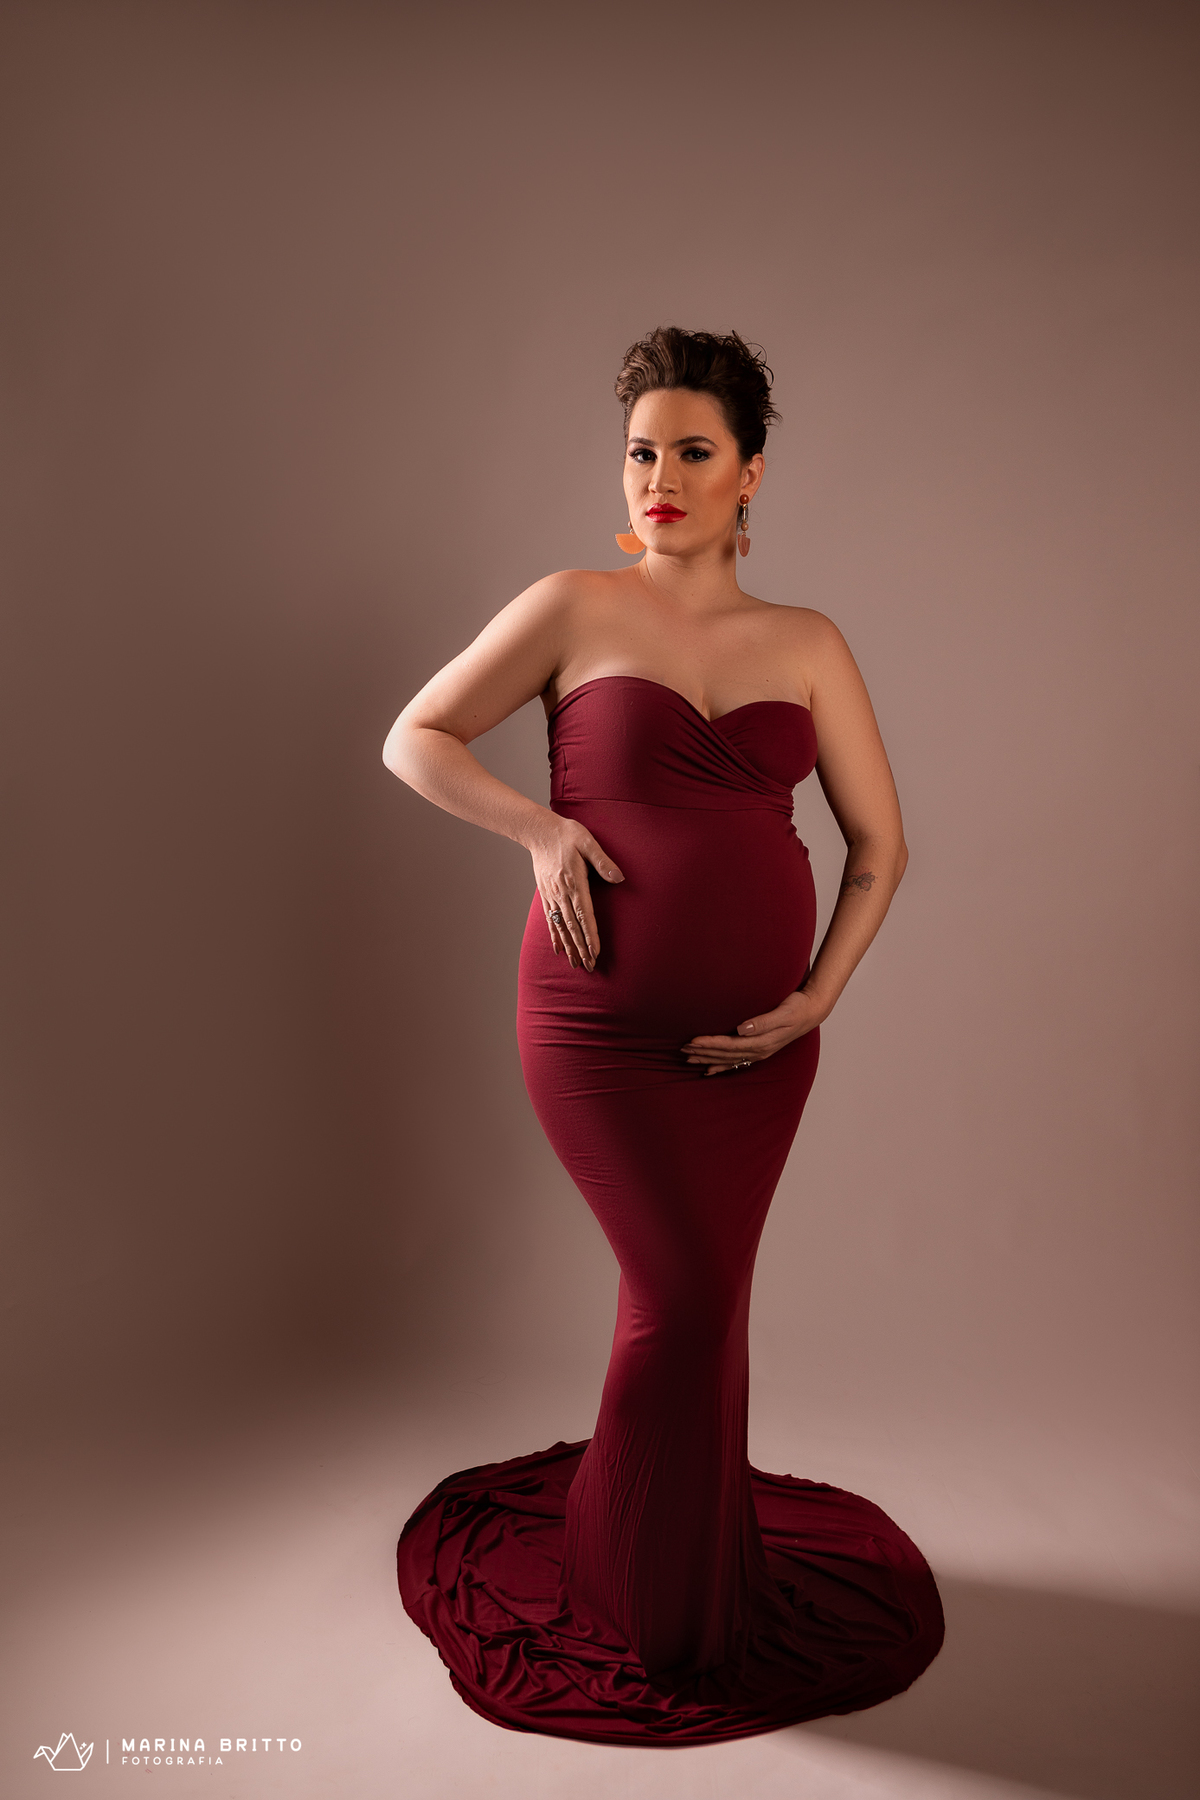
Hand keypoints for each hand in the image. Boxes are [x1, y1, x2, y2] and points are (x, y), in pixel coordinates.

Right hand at [526, 815, 624, 970]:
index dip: (590, 935)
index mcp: (574, 882)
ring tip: (576, 964)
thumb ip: (603, 861)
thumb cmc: (567, 835)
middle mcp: (561, 893)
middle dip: (582, 948)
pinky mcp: (546, 894)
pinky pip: (550, 920)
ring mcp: (552, 895)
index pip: (584, 915)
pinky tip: (559, 949)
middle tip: (590, 966)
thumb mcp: (588, 842)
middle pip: (573, 926)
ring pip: (562, 926)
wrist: (539, 831)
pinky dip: (555, 936)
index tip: (595, 951)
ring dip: (569, 946)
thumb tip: (619, 877)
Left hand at [681, 988, 823, 1074]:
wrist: (812, 1010)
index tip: (692, 1041)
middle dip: (703, 1052)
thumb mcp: (783, 1011)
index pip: (729, 1045)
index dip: (710, 1044)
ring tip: (689, 1058)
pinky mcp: (760, 1049)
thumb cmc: (798, 1007)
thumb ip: (763, 1021)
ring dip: (708, 1059)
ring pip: (728, 1059)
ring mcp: (759, 1052)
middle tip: (682, 1050)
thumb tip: (742, 1028)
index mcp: (762, 1042)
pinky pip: (737, 1061)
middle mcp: (759, 1050)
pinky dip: (721, 1066)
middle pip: (725, 1054)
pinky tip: (709, 1070)